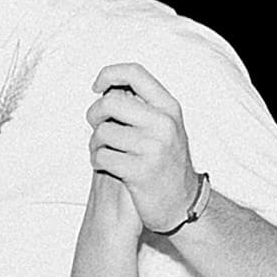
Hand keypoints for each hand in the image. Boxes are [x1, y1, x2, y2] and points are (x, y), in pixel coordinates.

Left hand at [87, 63, 199, 232]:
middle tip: (97, 126)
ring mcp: (153, 148)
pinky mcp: (139, 171)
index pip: (134, 73)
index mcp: (169, 108)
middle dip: (95, 114)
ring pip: (102, 132)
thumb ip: (141, 105)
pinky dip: (97, 161)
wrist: (181, 203)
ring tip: (105, 150)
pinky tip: (106, 165)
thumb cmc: (166, 162)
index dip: (109, 74)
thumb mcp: (164, 127)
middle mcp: (164, 124)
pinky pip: (101, 156)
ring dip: (95, 143)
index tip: (97, 87)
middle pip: (110, 103)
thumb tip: (109, 87)